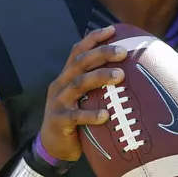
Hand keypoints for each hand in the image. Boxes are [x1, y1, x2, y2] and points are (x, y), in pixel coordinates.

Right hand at [40, 26, 126, 162]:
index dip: (93, 39)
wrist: (51, 146)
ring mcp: (58, 102)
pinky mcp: (59, 121)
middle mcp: (60, 85)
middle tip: (123, 52)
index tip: (113, 30)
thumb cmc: (74, 119)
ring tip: (120, 76)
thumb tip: (126, 72)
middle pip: (80, 62)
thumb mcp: (81, 97)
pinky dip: (91, 114)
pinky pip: (76, 116)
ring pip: (79, 84)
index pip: (77, 51)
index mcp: (65, 77)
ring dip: (100, 77)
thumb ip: (95, 85)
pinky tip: (106, 115)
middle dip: (102, 53)